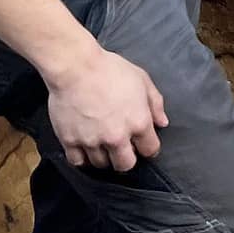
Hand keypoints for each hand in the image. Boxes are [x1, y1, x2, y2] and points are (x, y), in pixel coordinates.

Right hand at [46, 46, 167, 172]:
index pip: (150, 150)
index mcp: (139, 122)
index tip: (143, 145)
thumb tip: (162, 122)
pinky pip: (78, 161)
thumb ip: (155, 104)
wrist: (76, 67)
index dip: (148, 148)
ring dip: (104, 157)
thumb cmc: (110, 69)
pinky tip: (85, 149)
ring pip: (101, 164)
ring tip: (102, 145)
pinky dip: (82, 158)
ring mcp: (92, 141)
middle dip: (126, 159)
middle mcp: (117, 137)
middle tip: (122, 149)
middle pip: (125, 165)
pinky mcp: (70, 141)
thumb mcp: (142, 80)